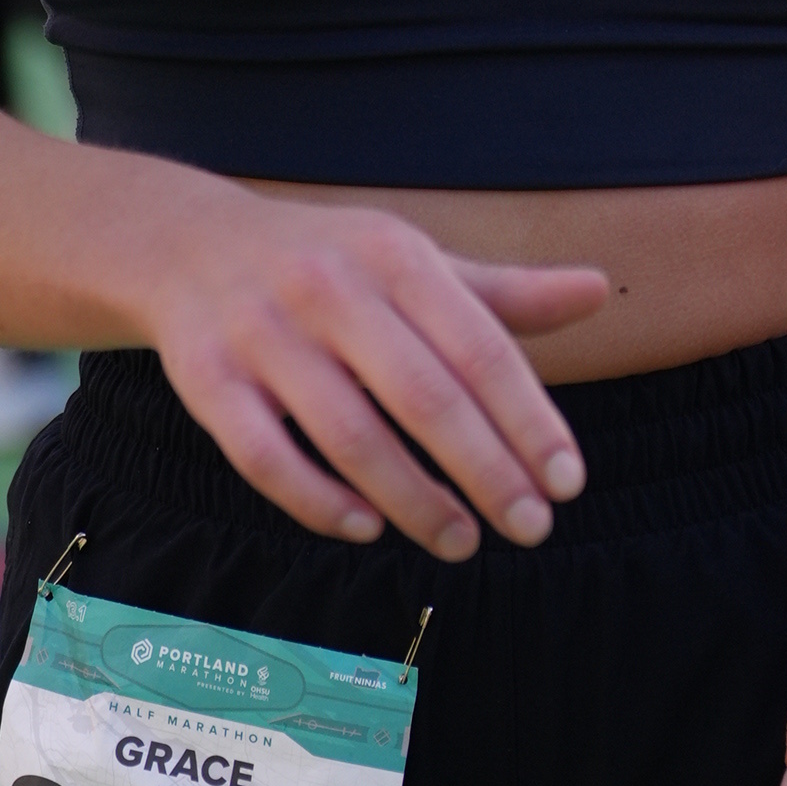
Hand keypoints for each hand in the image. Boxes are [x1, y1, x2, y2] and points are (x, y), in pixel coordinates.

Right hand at [138, 189, 602, 558]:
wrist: (185, 243)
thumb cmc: (330, 265)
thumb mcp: (413, 264)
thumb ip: (503, 295)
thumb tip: (601, 292)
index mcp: (394, 256)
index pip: (480, 349)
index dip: (529, 421)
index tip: (567, 484)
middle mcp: (328, 288)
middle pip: (423, 397)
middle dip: (485, 472)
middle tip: (529, 528)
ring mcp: (262, 334)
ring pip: (348, 434)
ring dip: (413, 500)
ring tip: (461, 541)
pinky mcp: (206, 378)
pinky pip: (265, 455)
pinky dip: (318, 500)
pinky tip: (366, 528)